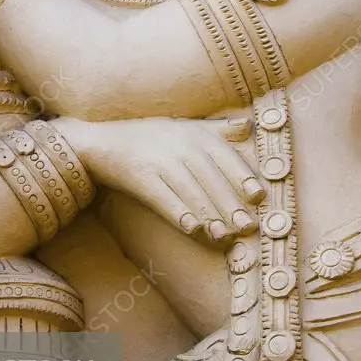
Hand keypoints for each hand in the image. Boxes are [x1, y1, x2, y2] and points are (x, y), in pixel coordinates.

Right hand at [58, 117, 265, 243]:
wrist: (102, 141)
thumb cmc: (150, 136)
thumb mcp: (183, 125)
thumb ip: (217, 128)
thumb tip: (248, 126)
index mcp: (194, 133)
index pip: (225, 156)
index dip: (243, 177)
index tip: (258, 196)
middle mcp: (180, 145)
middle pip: (211, 178)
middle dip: (230, 204)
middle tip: (248, 227)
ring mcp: (159, 161)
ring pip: (191, 191)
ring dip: (209, 214)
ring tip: (226, 235)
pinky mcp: (140, 178)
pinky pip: (163, 197)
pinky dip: (179, 213)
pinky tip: (193, 228)